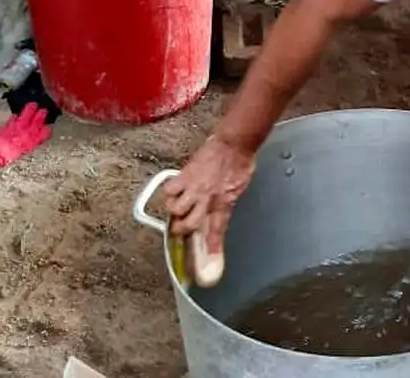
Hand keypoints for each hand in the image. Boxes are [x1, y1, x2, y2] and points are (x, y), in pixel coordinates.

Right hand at [162, 135, 255, 253]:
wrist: (235, 145)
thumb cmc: (240, 164)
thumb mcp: (238, 189)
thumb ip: (226, 202)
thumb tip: (219, 209)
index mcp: (224, 204)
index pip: (216, 231)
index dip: (211, 249)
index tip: (209, 262)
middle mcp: (207, 199)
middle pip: (187, 225)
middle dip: (182, 229)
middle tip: (181, 226)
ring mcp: (194, 188)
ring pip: (174, 209)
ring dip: (175, 210)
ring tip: (178, 205)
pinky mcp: (185, 175)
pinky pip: (169, 189)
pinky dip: (169, 191)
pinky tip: (175, 189)